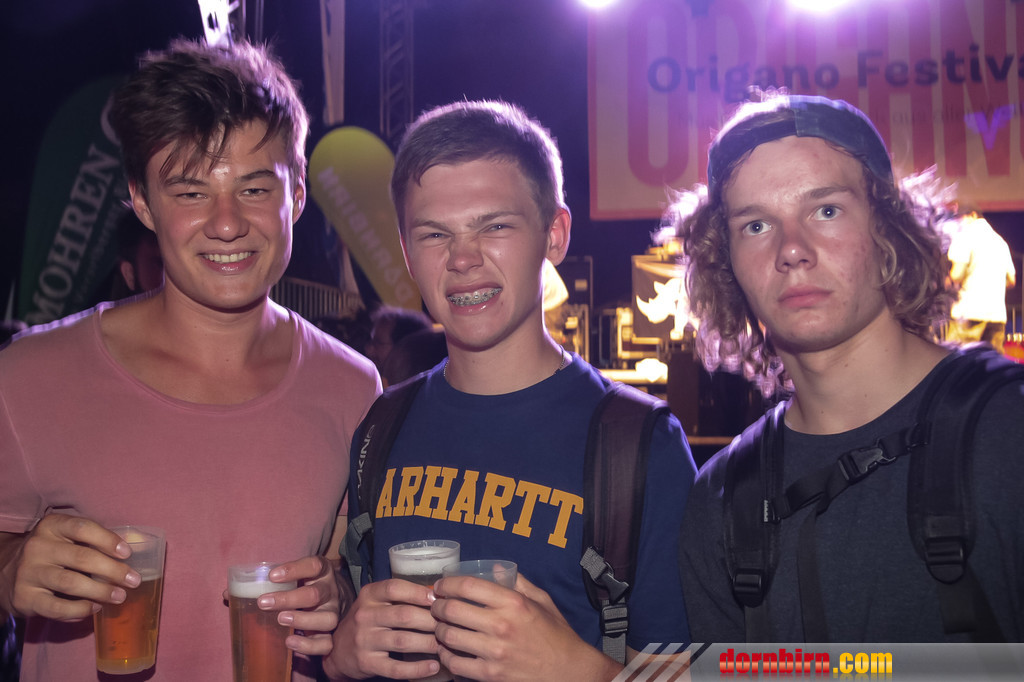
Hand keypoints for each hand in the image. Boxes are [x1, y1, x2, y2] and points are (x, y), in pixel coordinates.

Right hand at [0, 514, 137, 620]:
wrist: (7, 574)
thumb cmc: (51, 553)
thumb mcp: (65, 539)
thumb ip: (91, 542)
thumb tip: (128, 556)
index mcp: (52, 526)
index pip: (83, 528)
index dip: (108, 540)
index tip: (127, 553)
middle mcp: (38, 546)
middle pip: (82, 557)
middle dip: (113, 570)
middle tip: (133, 580)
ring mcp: (29, 572)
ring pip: (71, 583)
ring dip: (100, 591)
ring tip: (120, 596)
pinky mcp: (24, 597)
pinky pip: (56, 607)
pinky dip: (79, 610)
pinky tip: (94, 608)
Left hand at [254, 555, 342, 656]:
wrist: (330, 599)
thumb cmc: (303, 586)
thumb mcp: (291, 578)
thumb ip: (264, 583)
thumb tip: (227, 593)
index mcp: (321, 572)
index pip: (313, 565)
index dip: (294, 569)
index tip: (272, 576)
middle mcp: (330, 591)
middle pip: (315, 594)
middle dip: (289, 599)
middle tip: (264, 603)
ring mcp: (332, 612)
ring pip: (326, 619)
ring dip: (302, 620)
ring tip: (280, 619)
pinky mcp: (331, 633)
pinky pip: (326, 643)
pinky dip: (308, 645)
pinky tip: (289, 641)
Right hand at [322, 578, 440, 680]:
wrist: (338, 650)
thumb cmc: (367, 621)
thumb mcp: (376, 602)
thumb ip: (400, 597)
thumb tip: (438, 596)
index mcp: (369, 595)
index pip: (394, 588)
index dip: (418, 592)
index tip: (438, 598)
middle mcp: (365, 615)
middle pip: (404, 615)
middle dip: (431, 620)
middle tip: (449, 625)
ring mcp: (365, 640)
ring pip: (403, 641)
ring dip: (429, 643)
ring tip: (445, 644)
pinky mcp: (367, 663)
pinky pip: (396, 667)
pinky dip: (417, 668)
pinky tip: (433, 666)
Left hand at [430, 573, 621, 681]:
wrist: (569, 672)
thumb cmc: (557, 636)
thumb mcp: (542, 602)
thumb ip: (519, 583)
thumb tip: (495, 569)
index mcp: (514, 603)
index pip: (468, 586)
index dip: (448, 583)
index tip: (441, 586)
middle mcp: (502, 625)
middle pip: (452, 610)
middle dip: (437, 606)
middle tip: (436, 606)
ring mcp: (495, 652)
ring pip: (449, 636)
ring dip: (439, 630)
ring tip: (440, 627)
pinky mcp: (491, 675)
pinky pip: (456, 663)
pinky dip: (446, 656)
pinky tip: (448, 651)